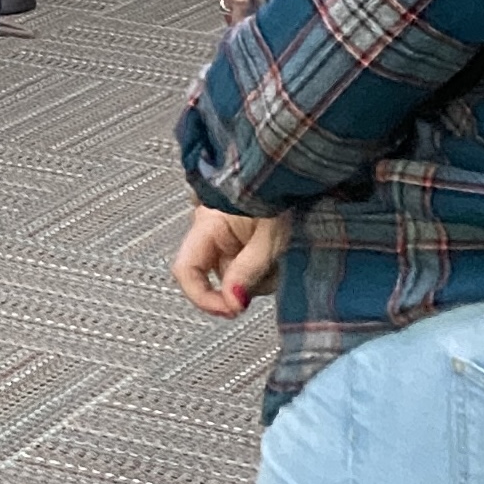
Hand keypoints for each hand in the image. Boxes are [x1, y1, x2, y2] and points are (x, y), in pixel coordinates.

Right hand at [172, 203, 289, 318]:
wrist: (298, 172)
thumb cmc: (283, 195)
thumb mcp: (268, 240)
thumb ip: (247, 272)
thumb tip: (232, 302)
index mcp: (207, 224)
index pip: (185, 271)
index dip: (202, 297)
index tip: (230, 310)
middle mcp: (210, 228)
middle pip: (216, 276)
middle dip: (244, 285)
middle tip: (270, 275)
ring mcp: (226, 233)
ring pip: (234, 274)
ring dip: (259, 277)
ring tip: (281, 258)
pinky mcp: (241, 237)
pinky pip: (244, 265)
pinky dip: (263, 268)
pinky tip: (279, 257)